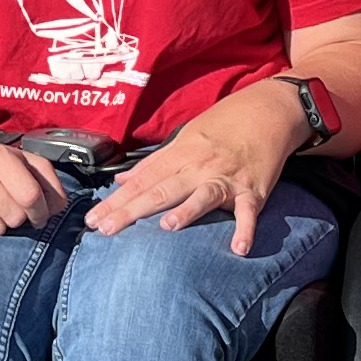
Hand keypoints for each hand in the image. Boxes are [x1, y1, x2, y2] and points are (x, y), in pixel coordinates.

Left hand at [85, 90, 304, 251]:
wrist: (267, 111)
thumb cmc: (222, 126)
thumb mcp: (184, 138)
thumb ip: (153, 163)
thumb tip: (121, 181)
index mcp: (179, 155)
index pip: (141, 182)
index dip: (116, 201)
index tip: (92, 220)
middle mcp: (199, 166)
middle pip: (162, 191)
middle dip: (132, 211)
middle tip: (106, 230)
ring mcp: (227, 177)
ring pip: (203, 195)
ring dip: (188, 211)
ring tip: (168, 228)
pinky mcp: (254, 190)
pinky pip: (248, 212)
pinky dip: (245, 230)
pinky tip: (238, 249)